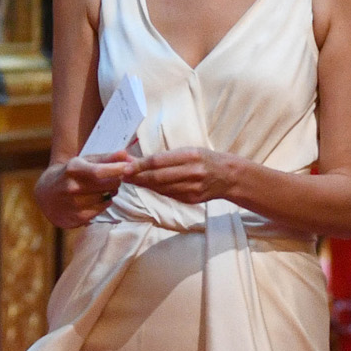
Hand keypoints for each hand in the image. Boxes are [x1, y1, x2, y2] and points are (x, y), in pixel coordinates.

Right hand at [34, 153, 130, 228]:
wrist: (47, 194)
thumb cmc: (71, 174)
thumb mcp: (84, 161)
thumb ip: (107, 158)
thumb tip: (126, 154)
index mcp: (73, 168)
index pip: (100, 171)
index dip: (118, 169)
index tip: (129, 166)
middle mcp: (72, 186)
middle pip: (108, 184)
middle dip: (116, 180)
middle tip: (113, 178)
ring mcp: (74, 203)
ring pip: (107, 197)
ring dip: (111, 192)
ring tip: (103, 188)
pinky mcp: (78, 217)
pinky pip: (102, 208)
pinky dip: (104, 203)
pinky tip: (97, 199)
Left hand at [124, 148, 238, 204]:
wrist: (228, 176)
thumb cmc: (205, 159)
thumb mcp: (189, 150)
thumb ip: (167, 157)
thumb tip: (139, 160)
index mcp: (191, 156)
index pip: (159, 161)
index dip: (140, 165)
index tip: (126, 167)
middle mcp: (192, 173)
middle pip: (157, 177)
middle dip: (138, 177)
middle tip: (122, 175)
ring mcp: (192, 189)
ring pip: (161, 188)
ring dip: (144, 185)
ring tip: (130, 180)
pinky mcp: (191, 199)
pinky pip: (168, 194)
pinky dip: (156, 190)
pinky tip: (147, 186)